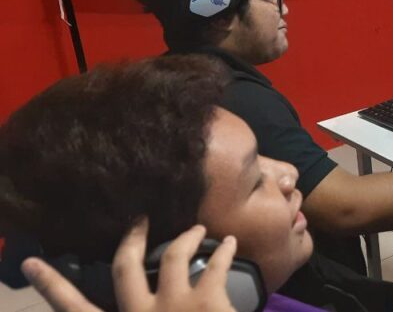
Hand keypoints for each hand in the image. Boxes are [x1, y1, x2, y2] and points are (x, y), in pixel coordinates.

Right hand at [22, 219, 238, 311]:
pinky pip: (215, 264)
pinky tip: (230, 243)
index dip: (53, 287)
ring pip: (172, 254)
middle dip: (132, 238)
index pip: (77, 309)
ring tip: (196, 229)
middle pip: (126, 266)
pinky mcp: (206, 301)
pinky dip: (225, 251)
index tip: (33, 264)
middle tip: (140, 219)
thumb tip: (128, 301)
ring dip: (185, 237)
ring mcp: (172, 305)